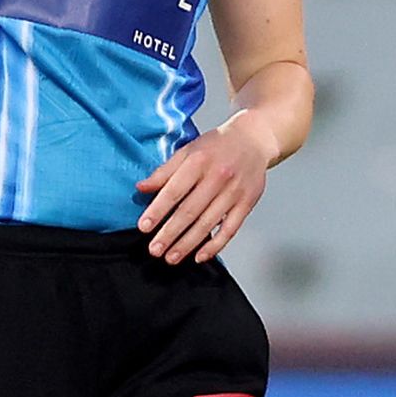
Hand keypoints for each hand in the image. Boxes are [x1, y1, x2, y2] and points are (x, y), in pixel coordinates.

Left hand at [135, 111, 279, 264]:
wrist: (253, 139)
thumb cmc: (218, 145)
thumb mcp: (188, 150)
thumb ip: (165, 171)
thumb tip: (141, 188)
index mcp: (199, 161)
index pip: (174, 191)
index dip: (157, 210)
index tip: (144, 227)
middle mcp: (217, 177)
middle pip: (189, 211)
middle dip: (170, 233)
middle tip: (155, 249)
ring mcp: (234, 192)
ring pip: (208, 224)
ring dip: (188, 244)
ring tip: (172, 257)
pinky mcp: (246, 203)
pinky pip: (230, 229)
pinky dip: (215, 245)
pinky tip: (200, 256)